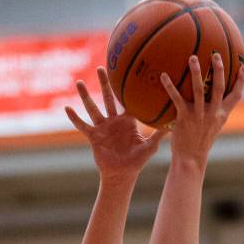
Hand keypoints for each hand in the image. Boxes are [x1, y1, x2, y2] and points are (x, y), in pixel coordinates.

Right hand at [65, 67, 166, 183]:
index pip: (126, 100)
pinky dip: (75, 118)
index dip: (126, 88)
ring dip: (85, 96)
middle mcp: (113, 121)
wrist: (122, 175)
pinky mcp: (93, 137)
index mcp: (127, 121)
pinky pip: (82, 125)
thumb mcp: (150, 147)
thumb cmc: (136, 162)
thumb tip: (176, 122)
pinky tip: (67, 108)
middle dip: (104, 83)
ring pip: (92, 108)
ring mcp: (102, 128)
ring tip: (79, 83)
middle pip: (108, 98)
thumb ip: (160, 134)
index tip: (126, 72)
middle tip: (101, 67)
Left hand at [161, 52, 243, 166]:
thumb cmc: (199, 142)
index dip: (241, 81)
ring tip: (192, 58)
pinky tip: (163, 75)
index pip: (236, 96)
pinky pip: (177, 99)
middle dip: (219, 70)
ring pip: (199, 90)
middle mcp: (212, 114)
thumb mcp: (211, 128)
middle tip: (215, 54)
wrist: (190, 159)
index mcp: (221, 115)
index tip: (243, 66)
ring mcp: (199, 115)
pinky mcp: (184, 118)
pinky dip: (170, 86)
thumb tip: (211, 97)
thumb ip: (213, 112)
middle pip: (219, 88)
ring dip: (196, 73)